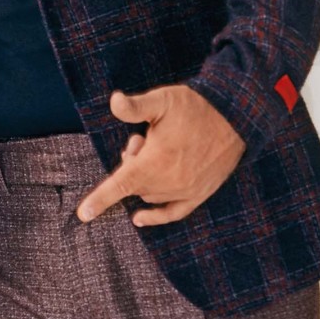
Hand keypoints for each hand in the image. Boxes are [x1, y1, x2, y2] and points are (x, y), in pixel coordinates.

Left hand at [77, 85, 245, 226]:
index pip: (120, 184)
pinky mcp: (199, 194)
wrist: (237, 118)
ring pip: (149, 195)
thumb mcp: (163, 100)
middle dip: (131, 164)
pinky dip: (156, 217)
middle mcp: (168, 182)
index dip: (99, 199)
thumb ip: (135, 106)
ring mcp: (185, 191)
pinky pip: (173, 213)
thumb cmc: (197, 107)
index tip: (83, 214)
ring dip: (145, 178)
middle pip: (133, 184)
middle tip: (143, 139)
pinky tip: (140, 218)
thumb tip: (114, 102)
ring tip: (157, 150)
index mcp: (155, 162)